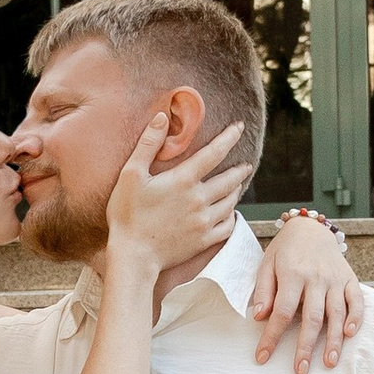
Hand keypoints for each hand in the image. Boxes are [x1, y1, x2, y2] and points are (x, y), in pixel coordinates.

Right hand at [105, 116, 253, 277]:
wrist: (133, 256)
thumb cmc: (127, 214)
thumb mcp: (131, 174)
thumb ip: (148, 144)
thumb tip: (161, 117)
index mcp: (184, 180)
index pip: (214, 152)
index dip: (229, 137)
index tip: (239, 127)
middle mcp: (200, 199)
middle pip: (230, 179)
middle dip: (239, 169)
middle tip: (246, 164)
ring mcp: (204, 222)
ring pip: (231, 202)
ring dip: (237, 190)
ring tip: (238, 185)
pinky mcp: (204, 240)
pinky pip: (228, 226)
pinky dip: (232, 216)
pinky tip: (230, 212)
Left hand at [249, 216, 365, 373]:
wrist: (311, 228)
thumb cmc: (285, 250)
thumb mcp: (267, 264)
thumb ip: (264, 290)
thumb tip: (259, 317)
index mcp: (292, 274)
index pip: (282, 312)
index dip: (272, 336)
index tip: (263, 357)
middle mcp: (316, 278)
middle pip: (312, 318)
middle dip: (305, 347)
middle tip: (300, 370)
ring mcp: (335, 279)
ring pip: (336, 314)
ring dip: (333, 340)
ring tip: (328, 363)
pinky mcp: (350, 279)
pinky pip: (357, 300)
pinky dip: (356, 318)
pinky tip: (350, 334)